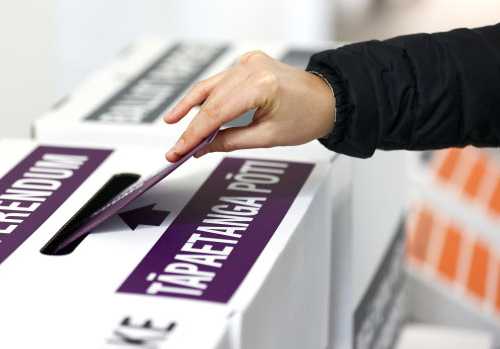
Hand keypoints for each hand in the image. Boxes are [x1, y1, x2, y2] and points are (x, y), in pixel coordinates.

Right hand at [163, 50, 334, 161]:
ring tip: (172, 123)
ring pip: (210, 87)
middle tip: (176, 147)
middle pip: (210, 100)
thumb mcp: (267, 137)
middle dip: (191, 126)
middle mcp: (253, 68)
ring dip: (191, 107)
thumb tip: (202, 148)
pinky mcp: (249, 62)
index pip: (216, 112)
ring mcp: (250, 62)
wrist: (327, 100)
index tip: (179, 150)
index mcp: (261, 85)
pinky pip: (219, 81)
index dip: (193, 134)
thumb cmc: (307, 117)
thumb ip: (230, 141)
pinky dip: (205, 97)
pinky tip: (189, 108)